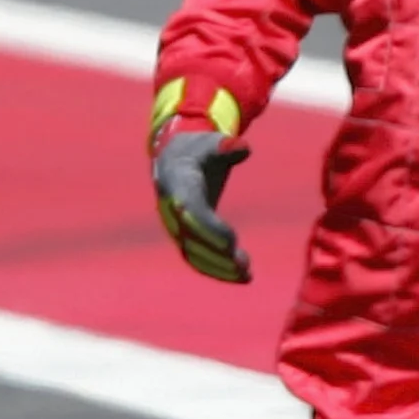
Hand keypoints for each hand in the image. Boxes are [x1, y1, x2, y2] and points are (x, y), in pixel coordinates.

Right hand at [149, 119, 251, 284]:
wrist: (175, 156)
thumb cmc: (200, 148)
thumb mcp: (211, 143)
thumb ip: (226, 146)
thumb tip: (242, 147)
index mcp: (179, 185)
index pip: (192, 211)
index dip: (209, 228)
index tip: (231, 242)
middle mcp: (172, 209)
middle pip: (192, 237)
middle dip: (216, 254)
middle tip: (243, 265)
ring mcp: (175, 224)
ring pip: (193, 252)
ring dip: (218, 267)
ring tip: (246, 275)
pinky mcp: (183, 234)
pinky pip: (196, 256)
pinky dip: (216, 268)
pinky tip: (241, 276)